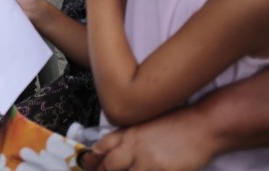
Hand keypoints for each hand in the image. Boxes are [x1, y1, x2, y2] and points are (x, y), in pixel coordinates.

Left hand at [87, 116, 214, 170]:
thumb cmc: (176, 123)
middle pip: (108, 165)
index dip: (91, 159)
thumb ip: (128, 136)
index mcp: (128, 133)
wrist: (201, 125)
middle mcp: (134, 146)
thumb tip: (109, 149)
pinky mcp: (162, 170)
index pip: (101, 147)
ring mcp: (148, 160)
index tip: (87, 165)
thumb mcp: (145, 124)